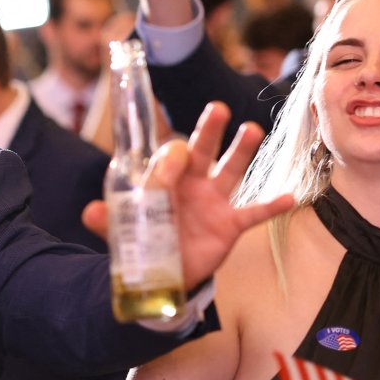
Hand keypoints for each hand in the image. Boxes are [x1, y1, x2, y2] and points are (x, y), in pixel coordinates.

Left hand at [82, 102, 294, 290]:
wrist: (165, 272)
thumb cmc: (147, 238)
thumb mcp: (124, 228)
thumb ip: (108, 220)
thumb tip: (90, 212)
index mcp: (165, 180)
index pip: (169, 156)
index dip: (171, 153)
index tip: (175, 150)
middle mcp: (191, 183)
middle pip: (201, 150)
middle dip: (209, 130)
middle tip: (217, 108)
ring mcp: (213, 202)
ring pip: (230, 171)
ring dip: (241, 152)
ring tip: (251, 129)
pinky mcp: (229, 225)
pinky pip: (254, 213)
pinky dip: (271, 206)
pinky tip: (289, 197)